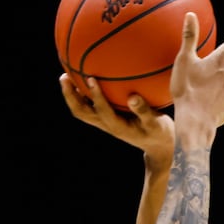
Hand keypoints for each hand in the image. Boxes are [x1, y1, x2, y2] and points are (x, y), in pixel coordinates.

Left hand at [60, 72, 175, 170]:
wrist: (157, 146)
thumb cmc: (159, 133)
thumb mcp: (156, 123)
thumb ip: (144, 111)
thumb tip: (132, 97)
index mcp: (118, 126)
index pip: (102, 111)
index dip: (95, 95)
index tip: (90, 78)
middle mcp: (107, 125)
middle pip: (82, 113)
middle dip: (70, 96)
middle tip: (64, 77)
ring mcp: (105, 123)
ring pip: (82, 111)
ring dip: (71, 96)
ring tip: (66, 77)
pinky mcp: (107, 120)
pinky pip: (89, 108)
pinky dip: (82, 96)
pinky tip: (83, 81)